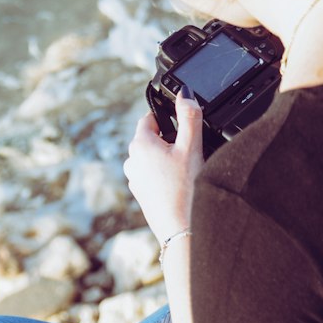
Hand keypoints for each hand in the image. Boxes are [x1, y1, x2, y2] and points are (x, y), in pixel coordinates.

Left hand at [123, 89, 204, 244]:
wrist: (182, 229)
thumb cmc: (186, 189)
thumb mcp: (192, 147)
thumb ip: (189, 116)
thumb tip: (184, 93)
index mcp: (139, 144)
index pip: (150, 118)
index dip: (169, 120)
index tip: (184, 131)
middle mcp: (131, 160)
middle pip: (152, 138)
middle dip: (170, 141)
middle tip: (189, 154)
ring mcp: (134, 179)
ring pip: (153, 158)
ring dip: (168, 159)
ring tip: (185, 173)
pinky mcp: (141, 194)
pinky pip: (153, 175)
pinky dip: (165, 176)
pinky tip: (179, 186)